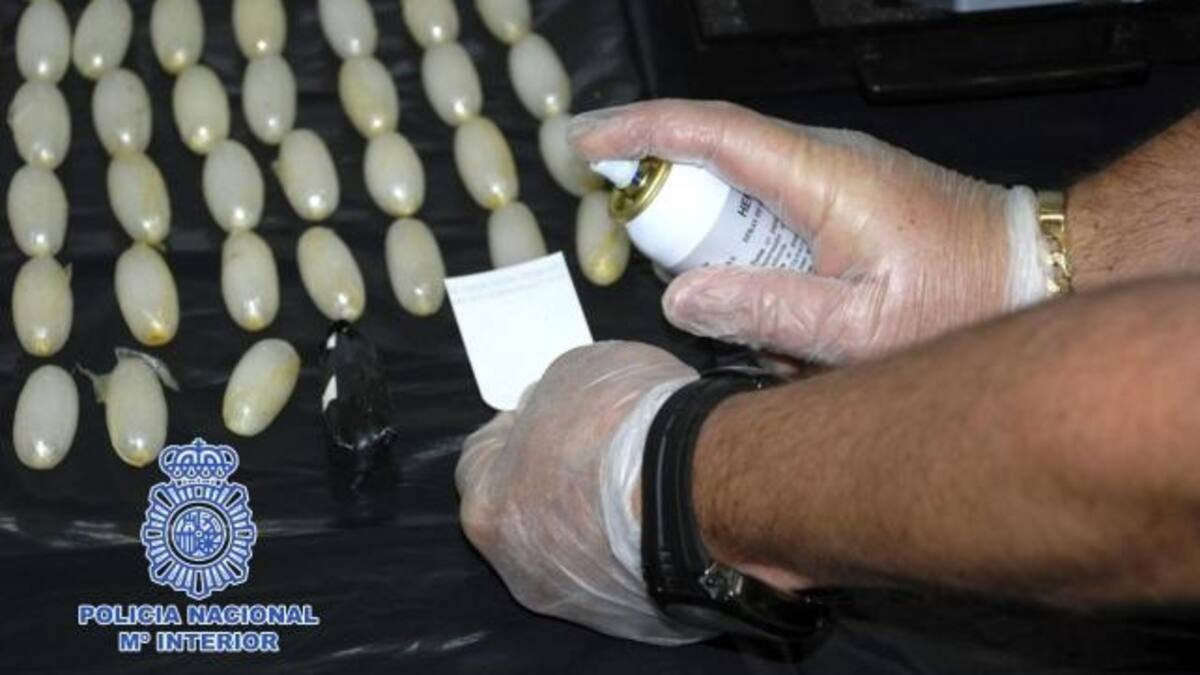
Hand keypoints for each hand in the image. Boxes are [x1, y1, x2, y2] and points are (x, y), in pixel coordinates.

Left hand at [456, 342, 708, 644]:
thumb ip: (550, 402)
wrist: (701, 485)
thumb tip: (554, 411)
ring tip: (640, 487)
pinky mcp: (637, 621)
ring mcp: (580, 604)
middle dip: (554, 483)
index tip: (544, 412)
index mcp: (488, 510)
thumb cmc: (622, 424)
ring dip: (598, 524)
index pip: (480, 463)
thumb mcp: (573, 376)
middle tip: (596, 451)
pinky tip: (666, 519)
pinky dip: (638, 550)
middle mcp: (521, 571)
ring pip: (579, 555)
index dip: (513, 429)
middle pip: (527, 516)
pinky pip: (628, 576)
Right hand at [570, 99, 1048, 362]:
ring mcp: (830, 174)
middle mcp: (821, 160)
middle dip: (666, 205)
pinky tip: (780, 310)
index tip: (582, 141)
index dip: (638, 131)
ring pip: (736, 189)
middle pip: (709, 157)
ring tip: (757, 315)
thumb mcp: (858, 330)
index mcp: (820, 176)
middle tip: (656, 265)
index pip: (710, 132)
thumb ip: (766, 311)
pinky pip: (767, 209)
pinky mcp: (839, 195)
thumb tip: (679, 297)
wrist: (1035, 269)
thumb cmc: (962, 298)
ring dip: (716, 245)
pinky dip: (750, 254)